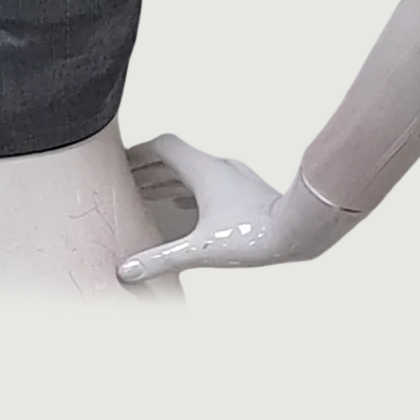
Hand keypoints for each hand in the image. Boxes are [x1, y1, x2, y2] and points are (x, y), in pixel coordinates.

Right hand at [120, 132, 358, 283]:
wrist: (300, 230)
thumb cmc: (253, 236)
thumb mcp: (200, 250)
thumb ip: (161, 259)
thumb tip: (126, 271)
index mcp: (201, 170)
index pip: (162, 147)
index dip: (137, 154)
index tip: (119, 163)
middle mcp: (216, 167)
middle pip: (174, 158)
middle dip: (147, 169)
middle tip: (125, 182)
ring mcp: (232, 177)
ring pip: (191, 170)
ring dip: (167, 179)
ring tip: (147, 193)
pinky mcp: (244, 190)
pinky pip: (207, 182)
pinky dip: (187, 189)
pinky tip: (184, 204)